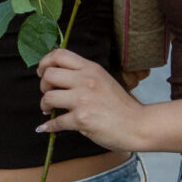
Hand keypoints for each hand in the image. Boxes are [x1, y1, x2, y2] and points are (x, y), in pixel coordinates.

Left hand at [35, 48, 150, 150]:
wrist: (138, 125)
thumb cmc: (121, 105)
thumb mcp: (104, 80)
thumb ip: (84, 75)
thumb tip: (58, 76)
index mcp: (91, 68)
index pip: (59, 54)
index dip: (45, 62)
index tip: (42, 72)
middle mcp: (86, 80)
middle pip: (49, 74)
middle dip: (43, 85)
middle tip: (48, 93)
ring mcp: (83, 100)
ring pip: (48, 97)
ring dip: (44, 105)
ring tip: (49, 110)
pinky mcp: (82, 119)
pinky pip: (56, 122)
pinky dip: (48, 126)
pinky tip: (46, 128)